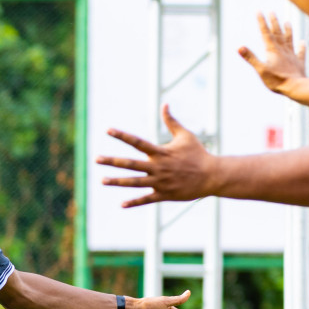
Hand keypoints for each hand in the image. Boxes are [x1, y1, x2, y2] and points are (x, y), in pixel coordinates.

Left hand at [99, 105, 220, 207]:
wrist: (212, 176)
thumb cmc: (198, 153)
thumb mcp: (185, 135)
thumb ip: (171, 121)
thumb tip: (164, 104)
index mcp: (160, 153)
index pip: (137, 142)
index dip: (122, 136)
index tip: (108, 130)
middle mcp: (158, 167)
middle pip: (130, 164)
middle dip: (112, 161)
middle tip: (96, 159)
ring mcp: (160, 182)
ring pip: (134, 183)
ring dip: (117, 182)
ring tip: (102, 180)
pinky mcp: (164, 195)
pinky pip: (146, 199)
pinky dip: (134, 202)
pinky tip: (121, 204)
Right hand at [238, 13, 306, 95]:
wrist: (296, 87)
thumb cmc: (277, 80)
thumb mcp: (260, 69)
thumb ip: (251, 58)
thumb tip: (240, 47)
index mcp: (272, 50)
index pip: (265, 33)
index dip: (262, 22)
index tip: (259, 11)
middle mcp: (283, 50)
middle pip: (277, 33)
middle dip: (274, 22)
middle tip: (272, 12)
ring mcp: (292, 55)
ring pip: (289, 39)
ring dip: (287, 30)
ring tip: (287, 22)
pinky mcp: (298, 62)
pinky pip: (301, 52)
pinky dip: (301, 46)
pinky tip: (302, 42)